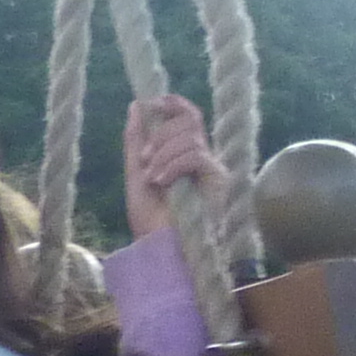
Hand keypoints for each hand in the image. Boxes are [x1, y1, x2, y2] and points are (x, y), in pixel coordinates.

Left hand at [123, 95, 213, 248]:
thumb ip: (136, 141)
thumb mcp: (136, 174)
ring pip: (191, 137)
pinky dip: (173, 165)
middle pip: (189, 120)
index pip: (188, 115)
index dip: (173, 103)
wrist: (160, 251)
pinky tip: (162, 183)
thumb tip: (136, 105)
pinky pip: (196, 155)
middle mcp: (202, 158)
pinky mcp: (219, 181)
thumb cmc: (150, 222)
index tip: (152, 104)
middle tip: (145, 159)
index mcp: (183, 154)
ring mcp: (212, 170)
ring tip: (152, 178)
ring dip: (163, 154)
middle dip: (161, 134)